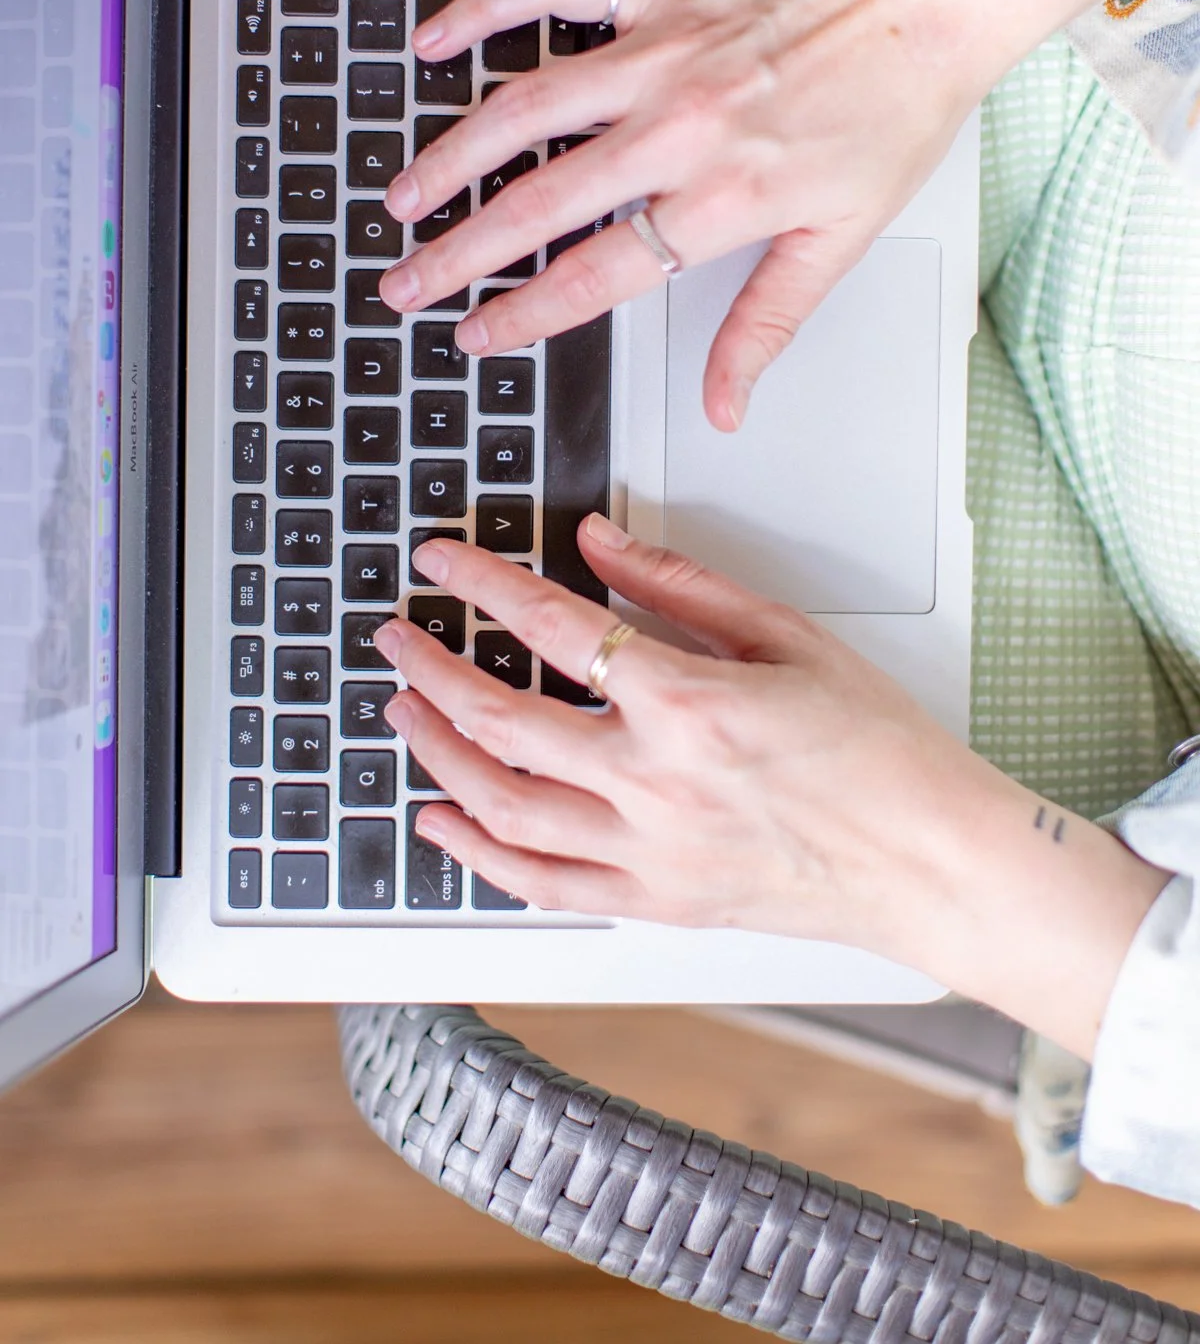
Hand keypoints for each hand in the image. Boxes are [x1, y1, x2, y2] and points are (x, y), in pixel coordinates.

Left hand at [374, 515, 975, 950]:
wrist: (932, 860)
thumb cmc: (879, 752)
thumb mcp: (789, 637)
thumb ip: (682, 583)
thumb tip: (599, 541)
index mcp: (689, 704)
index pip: (552, 628)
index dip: (483, 584)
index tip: (444, 561)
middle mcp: (655, 783)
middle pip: (501, 720)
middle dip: (431, 670)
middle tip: (397, 638)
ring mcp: (648, 853)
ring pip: (502, 806)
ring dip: (436, 754)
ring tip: (404, 715)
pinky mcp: (655, 903)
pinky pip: (540, 886)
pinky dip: (478, 854)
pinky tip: (445, 820)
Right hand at [380, 0, 988, 429]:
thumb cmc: (899, 105)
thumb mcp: (843, 239)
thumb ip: (767, 325)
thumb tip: (726, 406)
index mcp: (720, 197)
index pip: (595, 274)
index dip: (523, 313)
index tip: (475, 335)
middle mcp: (676, 127)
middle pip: (536, 202)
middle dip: (456, 252)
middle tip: (404, 284)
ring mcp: (660, 52)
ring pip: (522, 107)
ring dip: (449, 155)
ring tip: (402, 196)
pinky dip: (486, 11)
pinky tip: (438, 43)